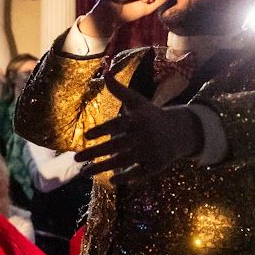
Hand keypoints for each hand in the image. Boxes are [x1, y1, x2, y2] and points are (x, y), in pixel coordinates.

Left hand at [77, 74, 202, 185]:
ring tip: (85, 172)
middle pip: (116, 146)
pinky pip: (138, 173)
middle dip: (95, 153)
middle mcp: (144, 136)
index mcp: (138, 120)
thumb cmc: (151, 116)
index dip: (102, 130)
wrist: (179, 132)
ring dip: (103, 168)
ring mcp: (150, 152)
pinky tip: (111, 180)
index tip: (86, 136)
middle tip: (76, 158)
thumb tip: (106, 73)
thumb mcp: (138, 102)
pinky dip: (126, 178)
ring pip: (123, 161)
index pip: (118, 125)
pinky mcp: (155, 165)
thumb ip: (120, 91)